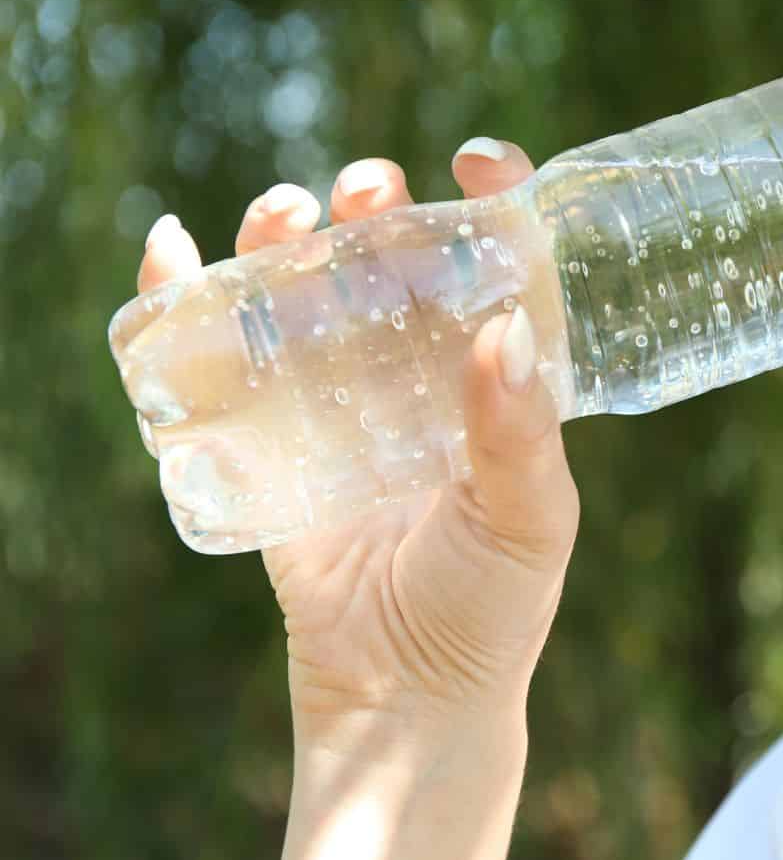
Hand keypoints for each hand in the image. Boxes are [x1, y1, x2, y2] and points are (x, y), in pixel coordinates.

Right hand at [136, 138, 579, 859]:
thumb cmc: (489, 610)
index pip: (500, 265)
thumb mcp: (530, 522)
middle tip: (367, 191)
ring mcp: (338, 402)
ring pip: (303, 289)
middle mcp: (419, 375)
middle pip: (391, 258)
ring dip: (284, 233)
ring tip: (282, 215)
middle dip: (375, 205)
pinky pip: (222, 357)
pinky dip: (185, 298)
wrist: (402, 699)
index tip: (478, 160)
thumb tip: (505, 330)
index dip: (494, 200)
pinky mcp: (266, 439)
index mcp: (497, 380)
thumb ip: (521, 434)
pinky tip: (173, 253)